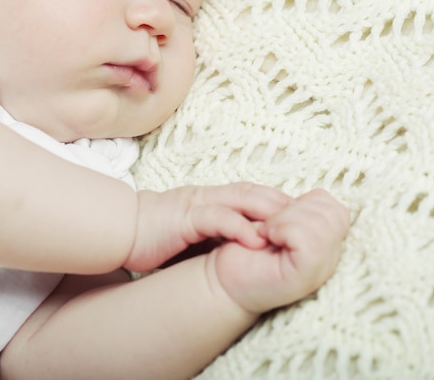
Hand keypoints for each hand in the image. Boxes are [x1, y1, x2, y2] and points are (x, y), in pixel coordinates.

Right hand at [123, 183, 291, 271]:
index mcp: (212, 199)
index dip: (279, 203)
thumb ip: (218, 228)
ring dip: (267, 211)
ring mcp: (196, 204)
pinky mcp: (184, 218)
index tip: (304, 216)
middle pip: (254, 193)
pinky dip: (237, 226)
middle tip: (310, 217)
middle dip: (283, 203)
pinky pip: (214, 219)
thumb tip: (246, 240)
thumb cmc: (158, 233)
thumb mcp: (194, 228)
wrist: (123, 229)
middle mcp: (209, 196)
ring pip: (240, 200)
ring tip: (292, 225)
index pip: (253, 195)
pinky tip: (254, 238)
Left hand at [209, 189, 349, 314]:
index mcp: (325, 243)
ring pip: (322, 223)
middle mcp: (329, 259)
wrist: (223, 276)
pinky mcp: (304, 278)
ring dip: (287, 218)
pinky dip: (284, 229)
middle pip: (334, 213)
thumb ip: (303, 207)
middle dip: (297, 207)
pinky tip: (267, 237)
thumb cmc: (245, 243)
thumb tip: (319, 195)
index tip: (280, 215)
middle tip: (271, 223)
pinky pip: (309, 241)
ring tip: (267, 231)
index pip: (336, 209)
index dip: (308, 202)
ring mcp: (319, 270)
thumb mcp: (278, 216)